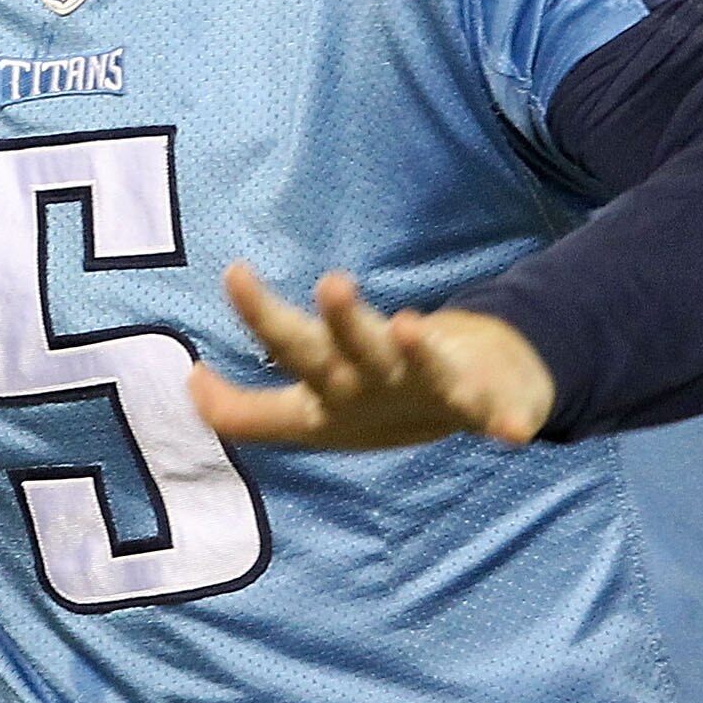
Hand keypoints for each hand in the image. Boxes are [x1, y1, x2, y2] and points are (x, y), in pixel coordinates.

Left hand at [186, 265, 553, 448]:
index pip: (287, 342)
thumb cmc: (377, 396)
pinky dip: (505, 421)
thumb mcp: (308, 415)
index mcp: (333, 373)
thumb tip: (189, 388)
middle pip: (351, 345)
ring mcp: (429, 382)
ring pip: (420, 362)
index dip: (260, 313)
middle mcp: (377, 369)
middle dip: (340, 319)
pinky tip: (513, 432)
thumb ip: (245, 413)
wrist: (476, 384)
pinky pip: (491, 415)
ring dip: (415, 347)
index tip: (234, 270)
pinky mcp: (477, 401)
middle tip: (332, 282)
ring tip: (408, 324)